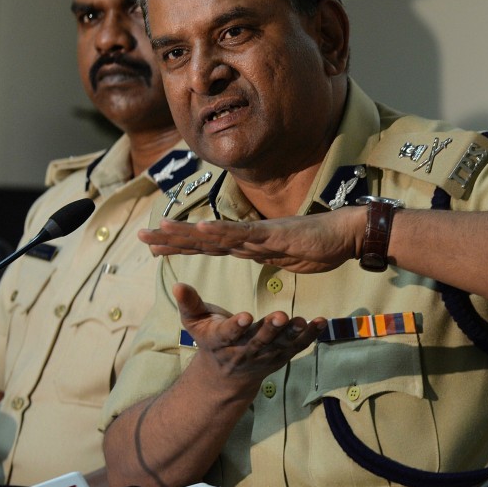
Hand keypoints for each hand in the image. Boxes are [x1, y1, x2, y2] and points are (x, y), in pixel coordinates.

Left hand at [139, 210, 363, 273]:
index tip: (156, 246)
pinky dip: (221, 232)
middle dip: (172, 238)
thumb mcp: (287, 257)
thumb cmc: (322, 245)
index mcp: (251, 244)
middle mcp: (249, 237)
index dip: (182, 245)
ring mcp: (259, 234)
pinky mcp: (273, 235)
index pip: (209, 246)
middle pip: (204, 239)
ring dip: (187, 233)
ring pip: (217, 235)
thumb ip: (268, 255)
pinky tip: (200, 229)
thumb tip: (254, 256)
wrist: (345, 235)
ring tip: (160, 229)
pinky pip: (242, 235)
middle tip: (142, 237)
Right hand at [173, 283, 325, 385]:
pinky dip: (311, 336)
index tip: (244, 316)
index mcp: (221, 342)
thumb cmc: (210, 339)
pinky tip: (322, 322)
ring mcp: (265, 357)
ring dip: (293, 334)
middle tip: (280, 316)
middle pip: (258, 342)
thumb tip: (177, 284)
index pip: (228, 335)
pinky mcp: (281, 357)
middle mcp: (244, 352)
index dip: (236, 326)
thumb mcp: (195, 322)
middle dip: (270, 330)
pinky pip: (298, 347)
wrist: (226, 375)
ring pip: (280, 346)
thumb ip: (189, 303)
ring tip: (303, 321)